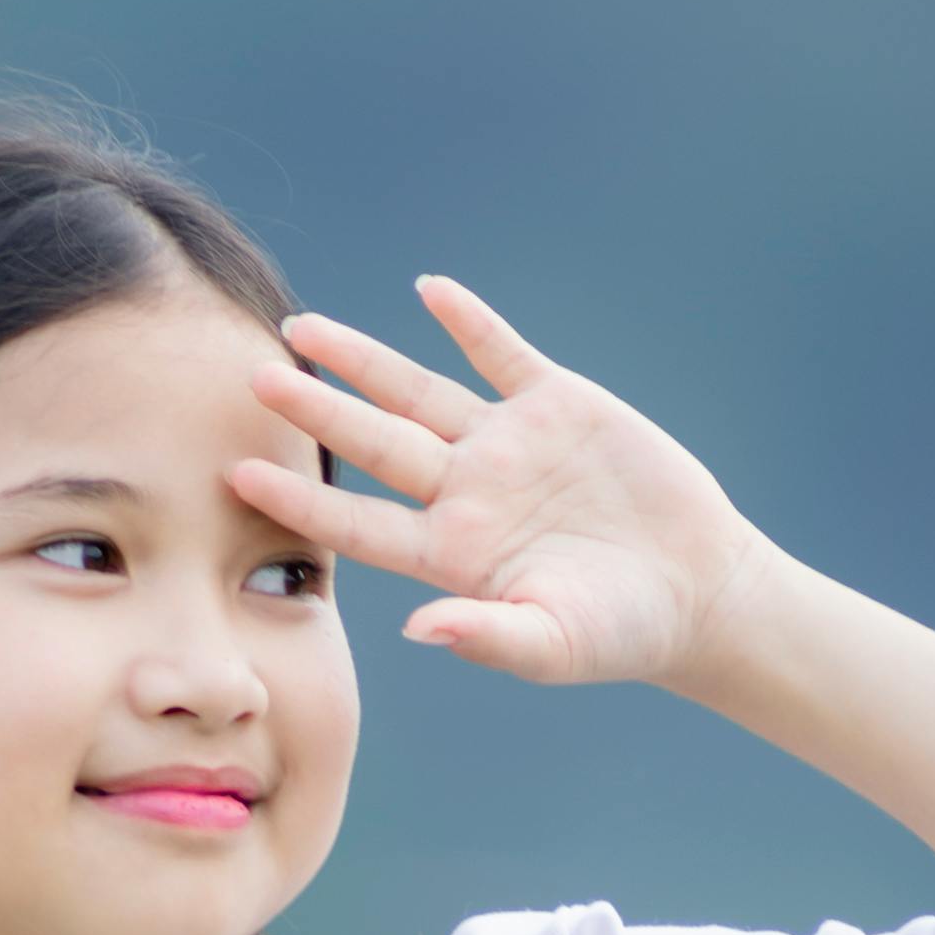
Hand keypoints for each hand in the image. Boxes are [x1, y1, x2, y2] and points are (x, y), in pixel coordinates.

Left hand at [229, 276, 765, 691]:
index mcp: (453, 553)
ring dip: (363, 360)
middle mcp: (466, 493)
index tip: (238, 476)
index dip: (300, 498)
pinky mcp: (558, 406)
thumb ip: (488, 637)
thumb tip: (420, 630)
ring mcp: (507, 445)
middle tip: (253, 378)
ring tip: (302, 328)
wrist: (696, 589)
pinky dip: (469, 321)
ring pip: (418, 392)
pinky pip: (502, 354)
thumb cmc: (621, 631)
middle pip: (374, 444)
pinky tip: (428, 290)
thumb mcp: (554, 645)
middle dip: (316, 410)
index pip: (359, 522)